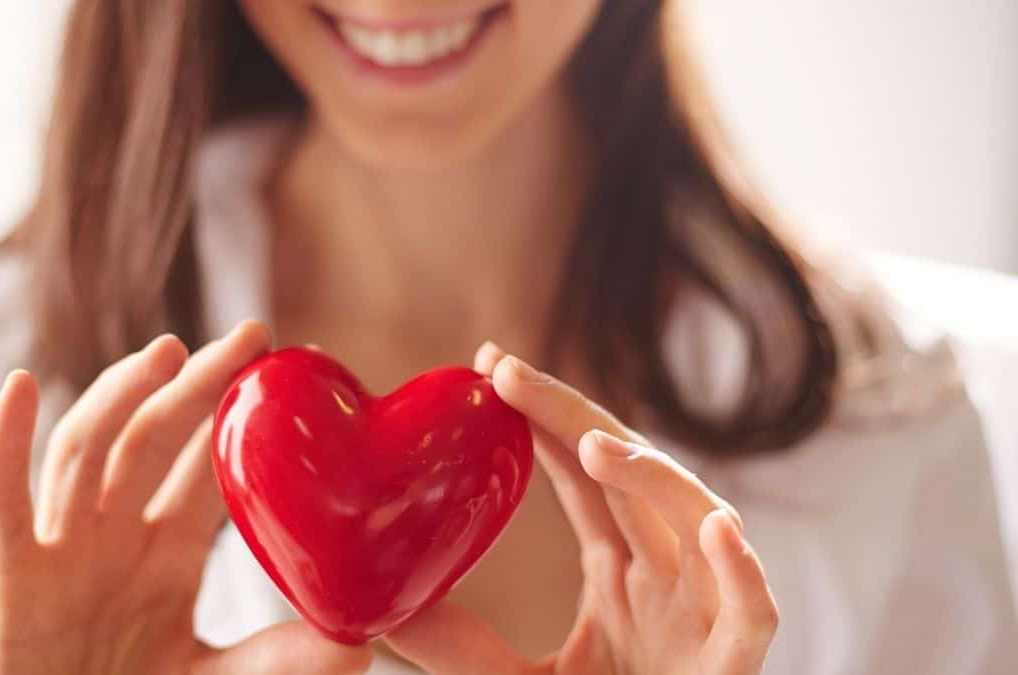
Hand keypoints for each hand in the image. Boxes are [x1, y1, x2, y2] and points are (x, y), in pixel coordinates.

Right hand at [0, 321, 370, 674]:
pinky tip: (18, 385)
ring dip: (120, 395)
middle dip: (195, 385)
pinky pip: (0, 501)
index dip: (237, 417)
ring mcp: (62, 551)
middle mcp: (115, 538)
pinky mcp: (11, 577)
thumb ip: (279, 659)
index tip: (284, 366)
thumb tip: (360, 646)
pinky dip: (2, 442)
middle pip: (152, 440)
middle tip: (248, 335)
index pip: (206, 466)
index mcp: (168, 554)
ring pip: (86, 451)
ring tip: (169, 351)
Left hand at [384, 343, 778, 674]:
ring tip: (590, 445)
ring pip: (698, 524)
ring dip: (653, 477)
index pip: (581, 476)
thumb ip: (453, 646)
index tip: (489, 367)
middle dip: (572, 416)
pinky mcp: (730, 666)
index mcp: (619, 572)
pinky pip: (752, 614)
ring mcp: (702, 618)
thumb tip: (373, 606)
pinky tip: (718, 528)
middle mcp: (664, 579)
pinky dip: (743, 571)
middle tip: (506, 372)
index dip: (543, 418)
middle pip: (626, 477)